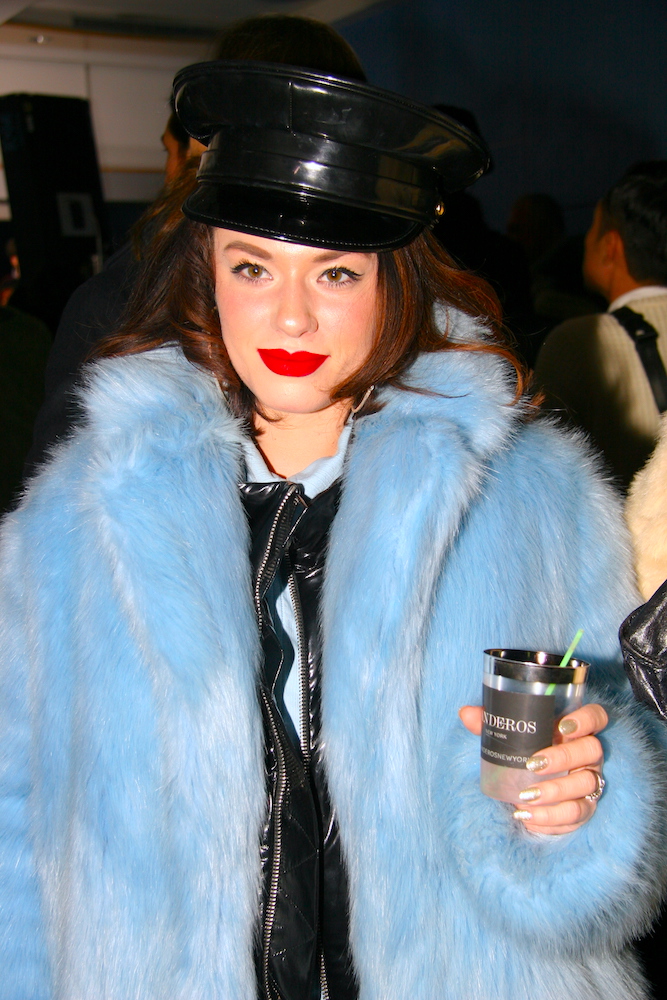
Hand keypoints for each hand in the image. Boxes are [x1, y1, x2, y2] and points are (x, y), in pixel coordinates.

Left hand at [459, 703, 607, 834]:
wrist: (533, 784)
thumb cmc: (526, 750)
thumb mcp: (510, 735)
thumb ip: (490, 722)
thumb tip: (465, 713)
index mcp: (576, 729)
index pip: (596, 717)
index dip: (586, 719)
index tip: (564, 725)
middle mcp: (589, 754)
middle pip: (591, 751)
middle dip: (562, 758)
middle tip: (533, 764)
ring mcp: (590, 780)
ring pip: (585, 785)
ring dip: (556, 792)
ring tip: (526, 797)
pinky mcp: (585, 807)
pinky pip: (577, 815)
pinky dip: (552, 818)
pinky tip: (528, 817)